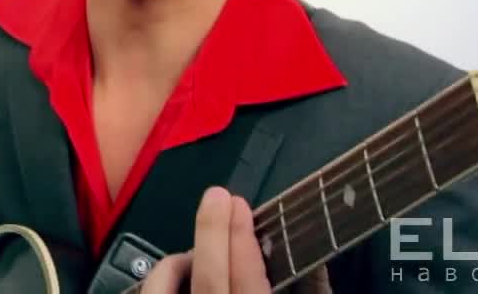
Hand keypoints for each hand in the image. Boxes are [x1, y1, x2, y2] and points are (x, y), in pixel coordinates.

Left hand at [138, 187, 331, 292]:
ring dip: (177, 262)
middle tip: (218, 195)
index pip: (247, 285)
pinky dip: (160, 281)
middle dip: (211, 233)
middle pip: (208, 282)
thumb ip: (311, 292)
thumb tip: (317, 259)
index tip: (238, 203)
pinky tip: (177, 275)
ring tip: (194, 251)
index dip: (240, 242)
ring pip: (164, 292)